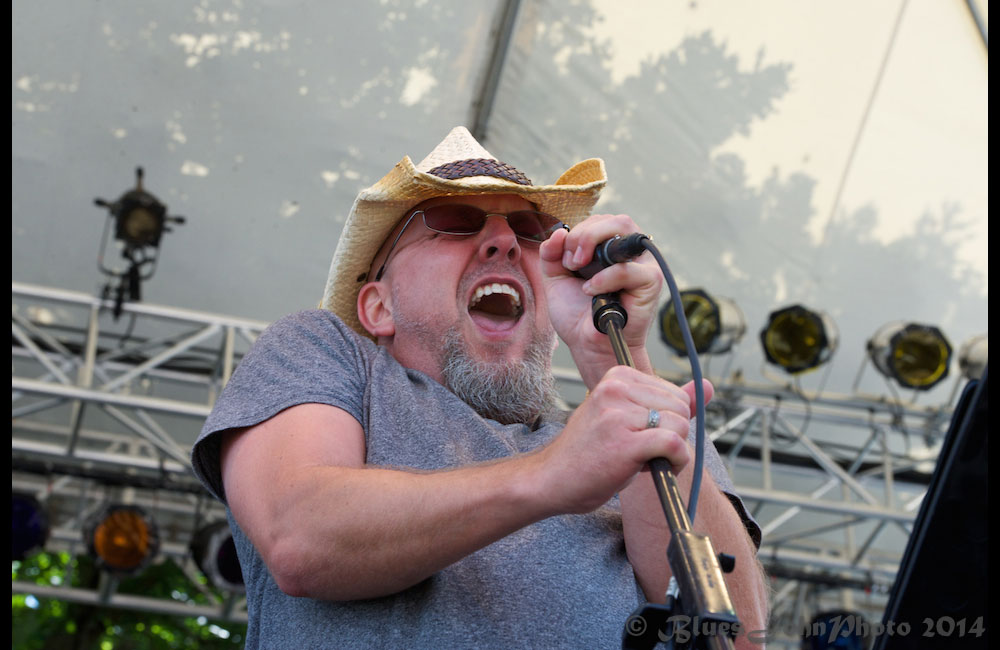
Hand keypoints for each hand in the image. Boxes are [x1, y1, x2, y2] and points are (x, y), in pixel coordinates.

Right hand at [534, 367, 710, 514]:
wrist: (552, 479)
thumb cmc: (589, 452)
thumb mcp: (627, 418)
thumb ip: (666, 402)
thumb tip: (707, 386)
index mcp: (616, 377)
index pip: (673, 392)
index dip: (666, 419)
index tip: (642, 433)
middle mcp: (616, 389)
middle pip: (680, 407)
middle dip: (671, 433)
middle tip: (644, 450)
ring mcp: (619, 414)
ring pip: (679, 425)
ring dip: (673, 450)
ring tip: (645, 460)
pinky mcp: (625, 442)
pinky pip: (674, 444)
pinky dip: (676, 461)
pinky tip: (657, 468)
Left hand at [539, 214, 661, 386]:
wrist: (588, 344)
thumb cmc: (577, 313)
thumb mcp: (556, 277)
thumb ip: (552, 252)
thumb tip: (559, 232)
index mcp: (611, 247)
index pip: (599, 221)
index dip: (577, 232)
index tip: (562, 257)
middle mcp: (630, 252)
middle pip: (615, 220)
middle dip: (584, 234)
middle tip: (570, 261)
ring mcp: (643, 264)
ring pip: (625, 230)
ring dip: (592, 243)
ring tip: (577, 268)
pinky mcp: (651, 282)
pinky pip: (628, 268)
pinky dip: (605, 277)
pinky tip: (591, 290)